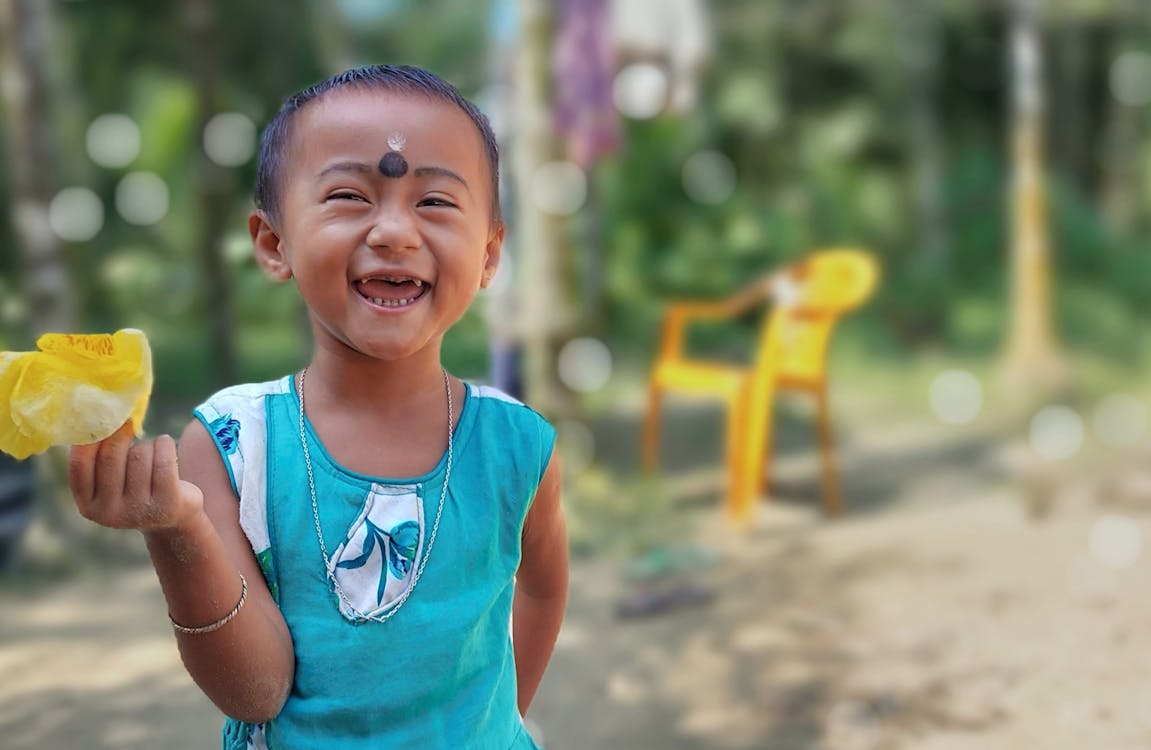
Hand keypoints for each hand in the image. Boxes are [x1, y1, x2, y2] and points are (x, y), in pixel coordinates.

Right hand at [69, 422, 203, 532]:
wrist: (171, 517)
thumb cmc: (135, 487)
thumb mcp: (110, 480)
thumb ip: (98, 458)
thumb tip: (92, 414)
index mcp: (88, 505)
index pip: (79, 466)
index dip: (87, 438)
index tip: (98, 417)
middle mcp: (110, 513)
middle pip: (110, 457)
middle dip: (120, 434)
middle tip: (127, 422)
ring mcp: (138, 511)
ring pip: (139, 455)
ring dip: (147, 444)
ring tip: (152, 450)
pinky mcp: (166, 505)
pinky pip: (163, 460)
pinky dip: (164, 444)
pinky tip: (165, 444)